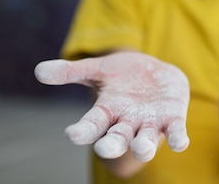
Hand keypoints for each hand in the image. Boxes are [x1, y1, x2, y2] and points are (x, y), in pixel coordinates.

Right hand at [34, 52, 189, 161]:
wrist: (155, 73)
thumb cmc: (123, 75)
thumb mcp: (98, 69)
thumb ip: (71, 72)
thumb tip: (38, 71)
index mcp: (107, 111)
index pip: (92, 124)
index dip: (83, 130)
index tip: (72, 134)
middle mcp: (127, 122)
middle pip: (117, 138)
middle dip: (112, 144)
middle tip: (105, 150)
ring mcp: (150, 123)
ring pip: (145, 140)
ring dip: (143, 146)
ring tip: (141, 150)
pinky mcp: (172, 118)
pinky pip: (175, 132)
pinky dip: (178, 139)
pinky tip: (180, 143)